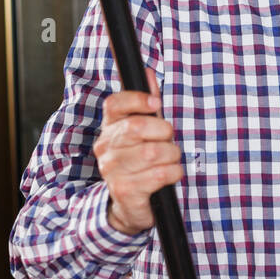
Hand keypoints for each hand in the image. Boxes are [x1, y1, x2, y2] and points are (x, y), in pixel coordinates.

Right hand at [92, 67, 183, 234]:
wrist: (129, 205)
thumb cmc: (141, 163)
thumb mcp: (143, 133)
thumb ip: (146, 104)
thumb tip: (148, 73)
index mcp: (109, 128)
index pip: (115, 104)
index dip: (137, 99)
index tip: (156, 104)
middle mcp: (105, 148)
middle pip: (137, 127)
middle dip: (164, 131)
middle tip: (169, 140)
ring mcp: (112, 170)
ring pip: (153, 152)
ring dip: (172, 155)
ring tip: (171, 160)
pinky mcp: (125, 190)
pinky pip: (160, 174)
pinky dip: (174, 172)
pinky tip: (171, 175)